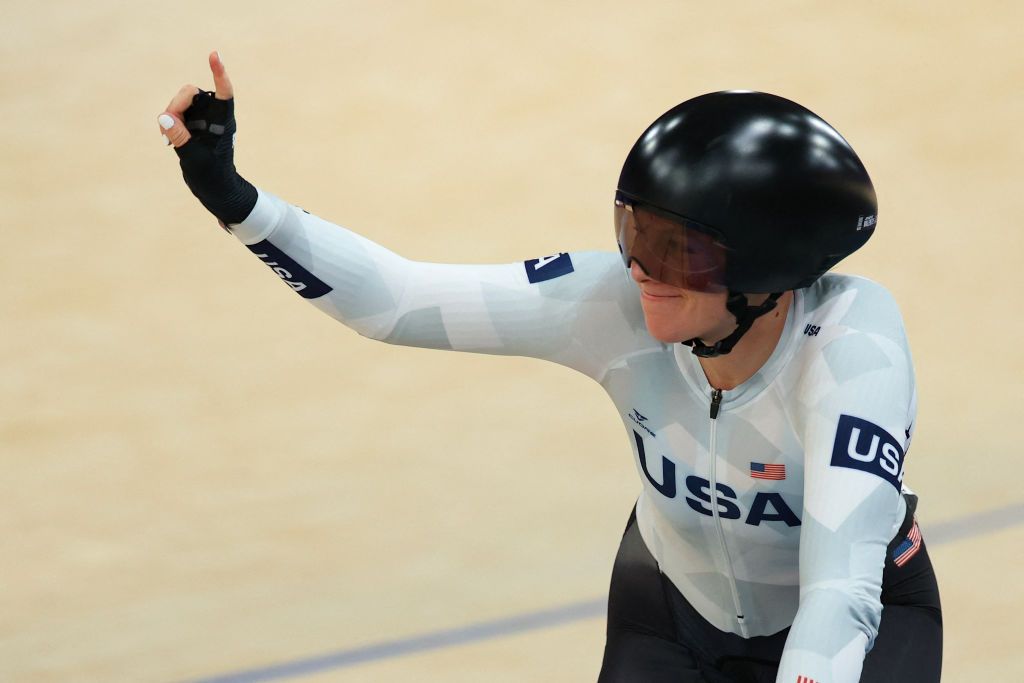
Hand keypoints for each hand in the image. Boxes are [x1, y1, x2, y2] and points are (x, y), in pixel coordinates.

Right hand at [158, 52, 256, 225]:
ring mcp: (201, 118)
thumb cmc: (212, 175)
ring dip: (171, 114)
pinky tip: (167, 138)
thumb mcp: (195, 158)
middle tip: (170, 126)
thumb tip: (164, 117)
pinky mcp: (191, 124)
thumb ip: (180, 137)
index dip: (219, 73)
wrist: (214, 188)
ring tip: (169, 138)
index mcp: (223, 122)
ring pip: (180, 102)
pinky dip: (168, 121)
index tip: (214, 55)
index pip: (224, 93)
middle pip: (192, 93)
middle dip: (177, 105)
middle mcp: (213, 116)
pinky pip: (174, 112)